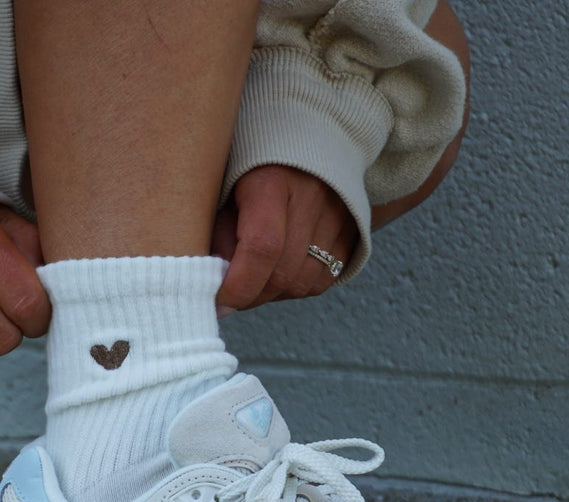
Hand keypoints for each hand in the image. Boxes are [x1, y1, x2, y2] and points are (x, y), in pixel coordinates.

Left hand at [212, 164, 358, 312]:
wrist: (302, 132)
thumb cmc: (246, 164)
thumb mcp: (220, 189)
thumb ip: (218, 234)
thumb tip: (215, 283)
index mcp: (272, 179)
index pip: (263, 246)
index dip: (239, 285)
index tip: (217, 300)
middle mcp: (313, 196)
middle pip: (284, 273)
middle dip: (249, 295)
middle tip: (226, 295)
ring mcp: (340, 213)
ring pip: (303, 282)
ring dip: (271, 294)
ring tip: (250, 280)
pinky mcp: (353, 229)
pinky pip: (322, 280)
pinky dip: (294, 288)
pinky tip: (275, 273)